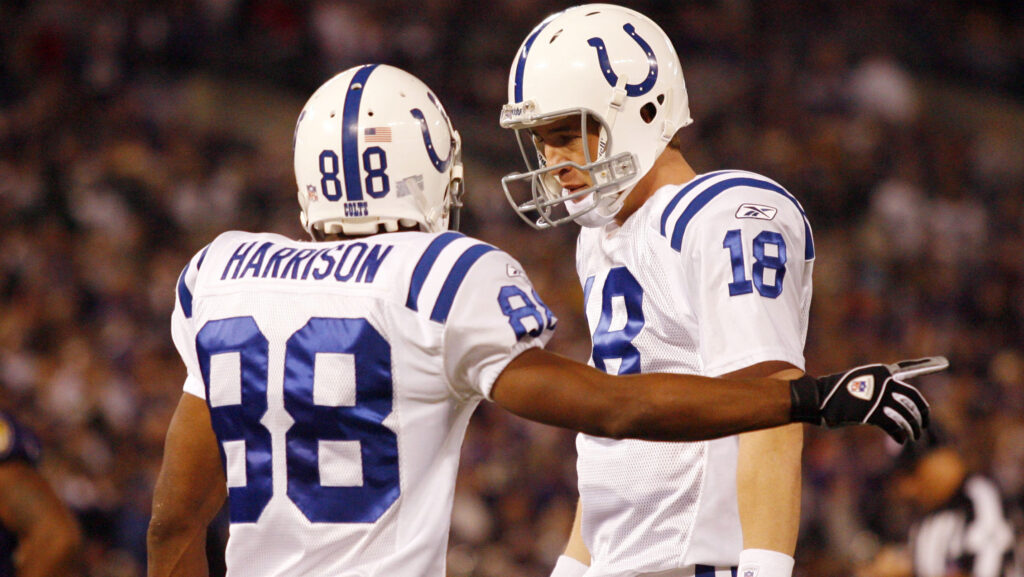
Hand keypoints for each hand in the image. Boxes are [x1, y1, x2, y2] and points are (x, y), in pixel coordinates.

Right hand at [790, 357, 947, 442]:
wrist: (817, 398)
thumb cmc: (834, 393)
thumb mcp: (858, 383)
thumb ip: (877, 390)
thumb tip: (891, 405)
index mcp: (881, 371)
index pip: (909, 369)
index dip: (927, 365)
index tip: (944, 362)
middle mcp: (884, 381)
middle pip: (912, 398)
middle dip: (922, 414)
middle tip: (924, 425)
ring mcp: (879, 396)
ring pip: (906, 415)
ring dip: (913, 428)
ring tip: (914, 436)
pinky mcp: (873, 412)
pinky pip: (894, 426)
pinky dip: (899, 435)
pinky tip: (900, 440)